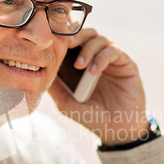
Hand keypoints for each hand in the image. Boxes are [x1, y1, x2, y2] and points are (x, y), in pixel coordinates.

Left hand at [49, 28, 149, 145]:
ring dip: (88, 49)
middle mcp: (97, 58)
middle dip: (76, 36)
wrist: (116, 130)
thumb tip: (36, 71)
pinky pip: (114, 51)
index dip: (64, 37)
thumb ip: (54, 86)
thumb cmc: (90, 117)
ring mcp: (112, 60)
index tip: (53, 41)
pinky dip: (102, 58)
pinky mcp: (126, 64)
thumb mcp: (65, 102)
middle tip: (67, 45)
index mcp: (82, 63)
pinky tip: (94, 71)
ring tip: (80, 65)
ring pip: (100, 39)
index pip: (74, 41)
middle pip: (87, 33)